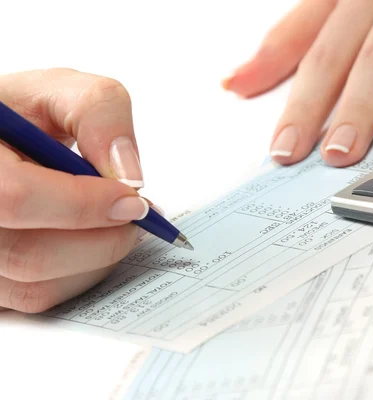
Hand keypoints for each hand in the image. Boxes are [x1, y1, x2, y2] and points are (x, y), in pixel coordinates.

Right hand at [0, 69, 151, 312]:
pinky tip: (89, 239)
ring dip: (98, 259)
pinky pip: (37, 299)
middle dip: (103, 240)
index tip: (133, 199)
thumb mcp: (56, 92)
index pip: (15, 198)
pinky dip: (80, 273)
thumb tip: (129, 173)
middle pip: (30, 257)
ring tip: (114, 223)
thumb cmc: (20, 118)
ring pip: (36, 288)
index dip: (83, 205)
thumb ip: (97, 111)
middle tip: (136, 215)